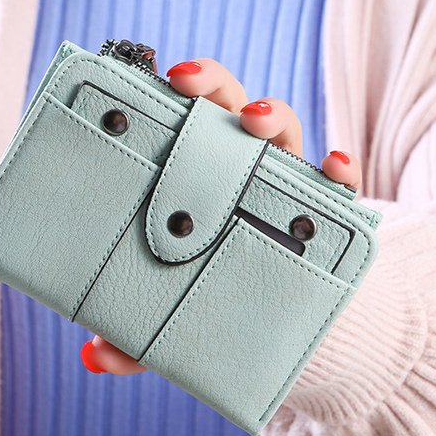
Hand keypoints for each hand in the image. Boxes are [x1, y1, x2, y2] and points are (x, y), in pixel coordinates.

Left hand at [80, 58, 361, 374]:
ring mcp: (282, 182)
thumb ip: (134, 336)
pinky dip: (340, 170)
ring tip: (253, 121)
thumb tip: (95, 354)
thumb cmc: (210, 300)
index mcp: (194, 176)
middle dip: (210, 84)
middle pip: (226, 106)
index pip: (181, 122)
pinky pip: (340, 182)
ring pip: (281, 128)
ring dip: (270, 114)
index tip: (147, 81)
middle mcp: (238, 166)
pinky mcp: (323, 210)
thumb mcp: (168, 317)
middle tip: (184, 83)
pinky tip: (334, 167)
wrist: (275, 320)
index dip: (164, 97)